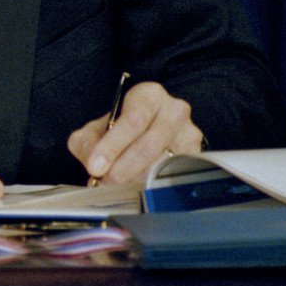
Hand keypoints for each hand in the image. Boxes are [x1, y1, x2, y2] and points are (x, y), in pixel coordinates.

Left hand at [67, 80, 202, 186]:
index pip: (132, 121)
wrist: (143, 134)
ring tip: (119, 189)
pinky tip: (139, 190)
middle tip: (106, 183)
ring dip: (138, 179)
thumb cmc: (117, 130)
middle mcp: (174, 110)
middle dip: (124, 168)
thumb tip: (95, 166)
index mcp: (148, 95)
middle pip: (150, 144)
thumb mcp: (94, 131)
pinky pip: (177, 174)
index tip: (95, 167)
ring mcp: (190, 133)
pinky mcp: (198, 155)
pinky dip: (155, 185)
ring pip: (165, 162)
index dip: (112, 146)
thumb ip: (87, 144)